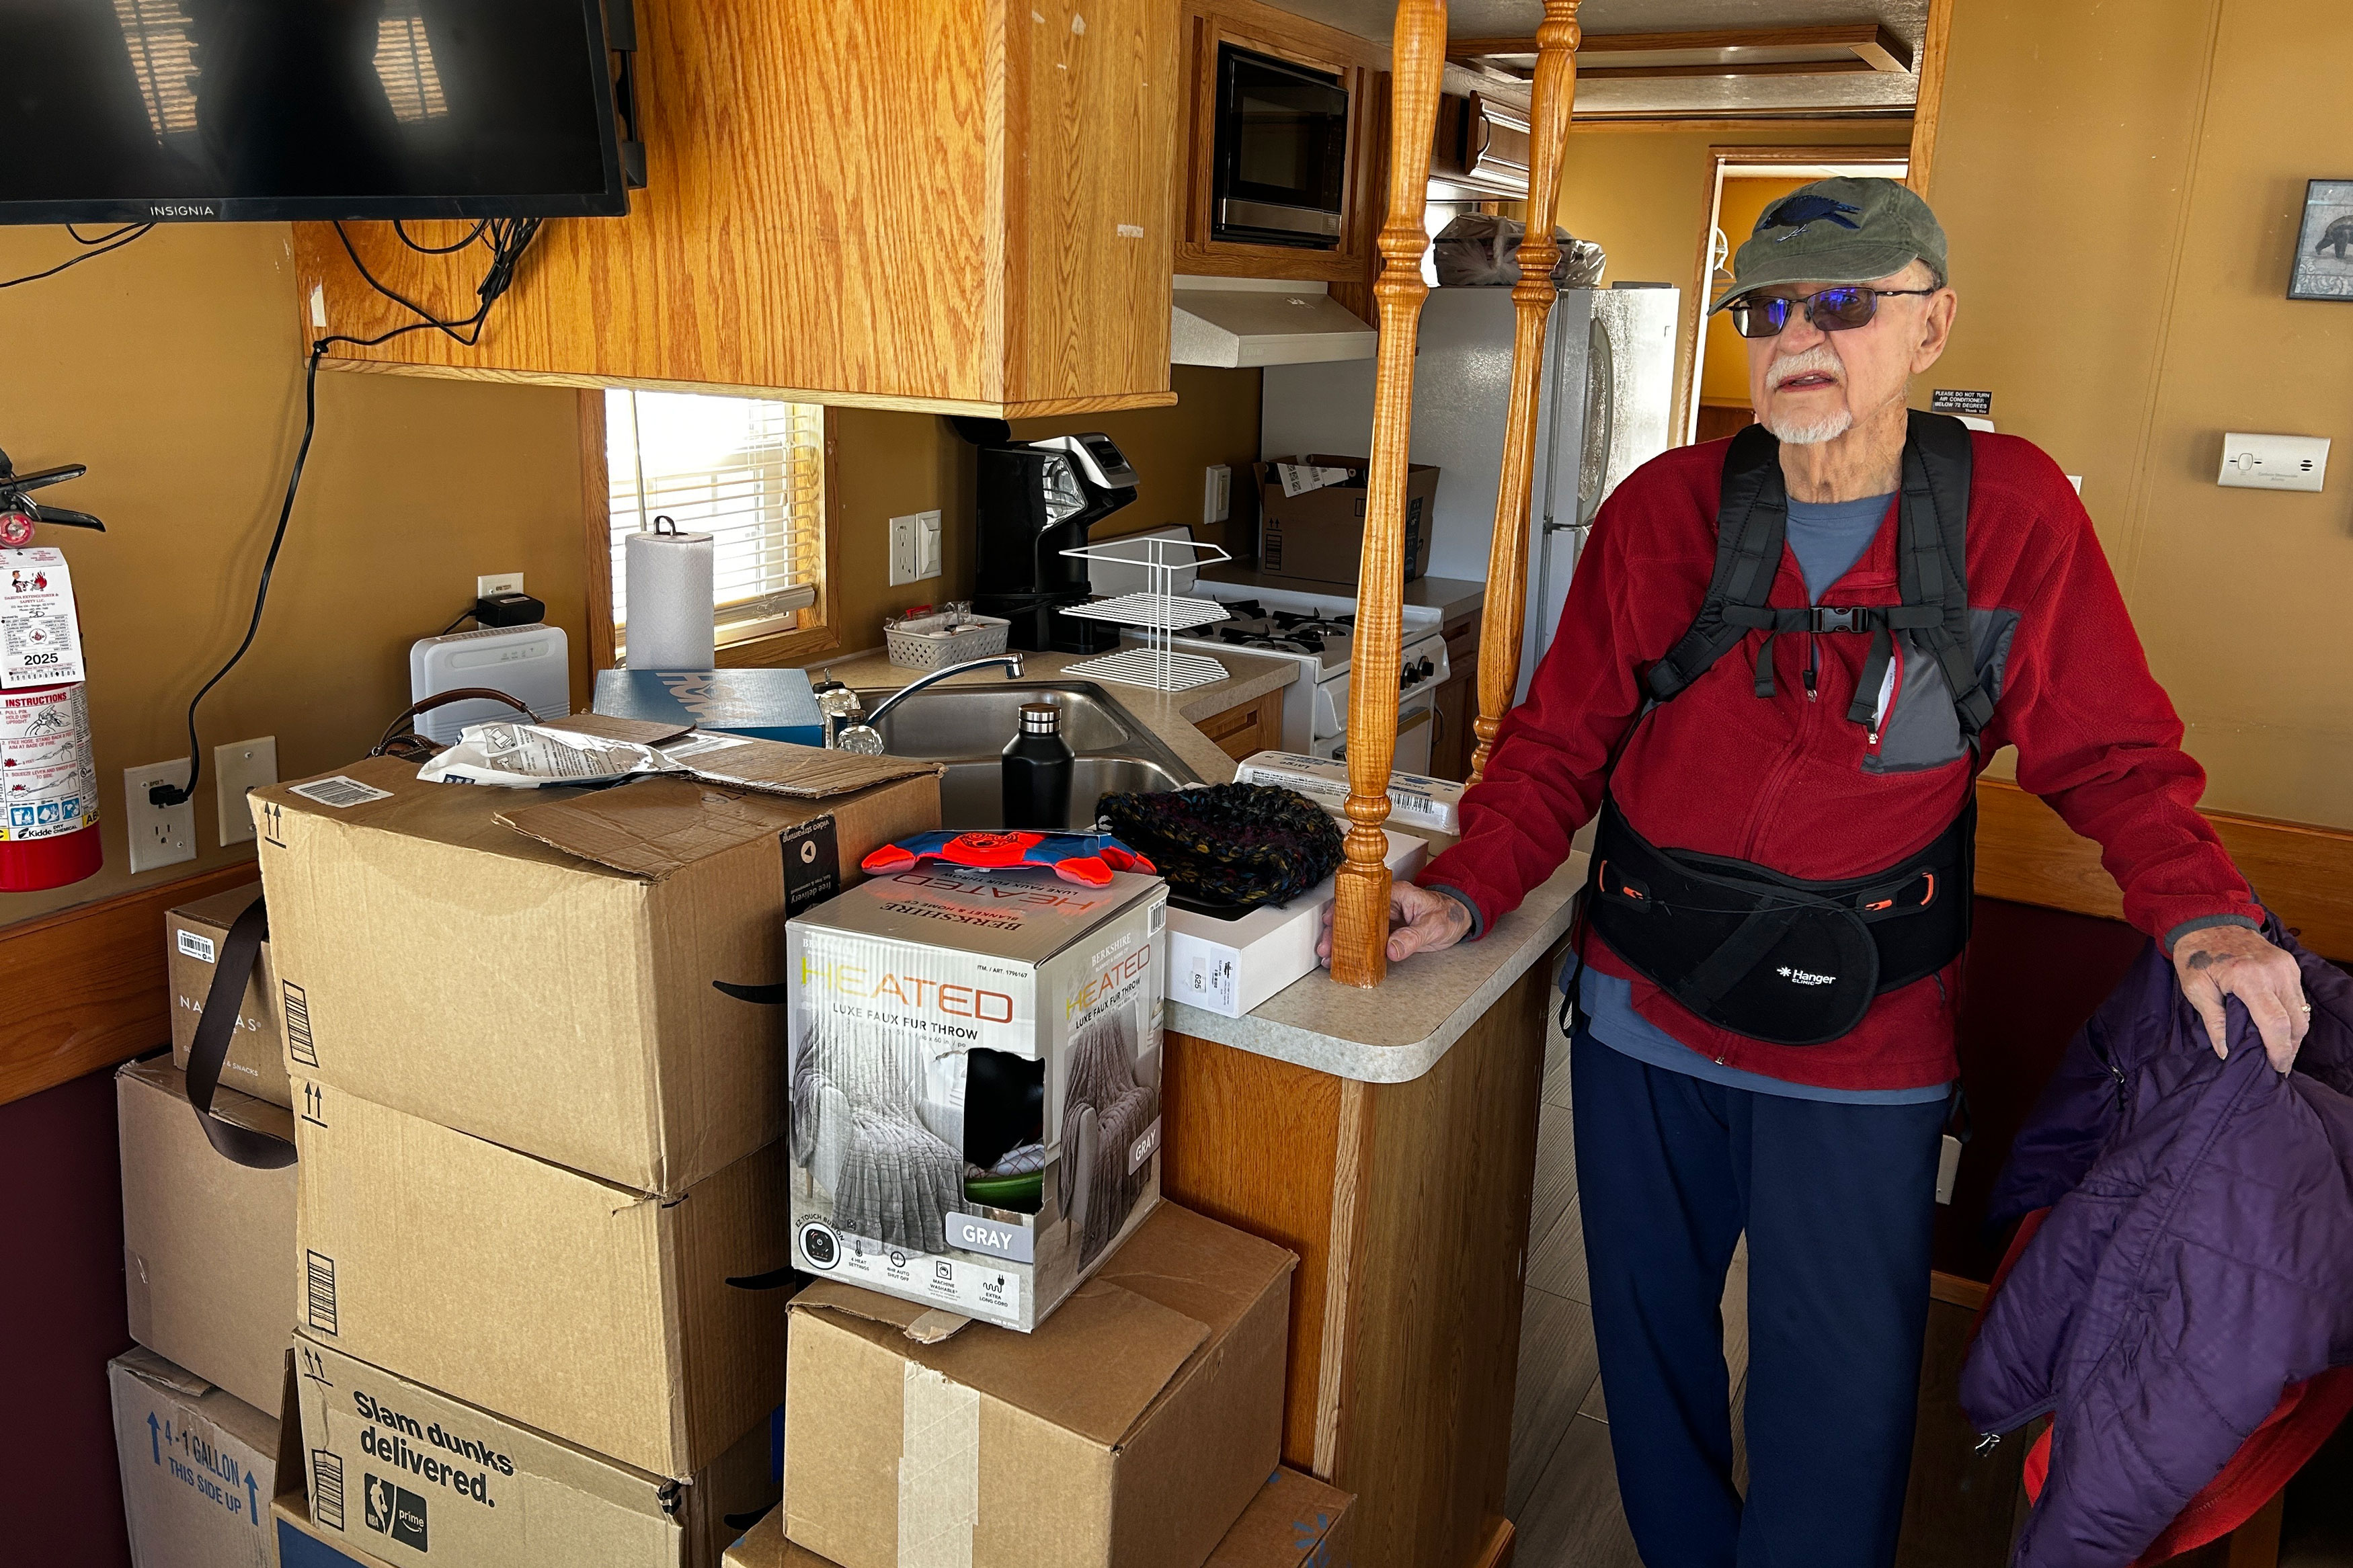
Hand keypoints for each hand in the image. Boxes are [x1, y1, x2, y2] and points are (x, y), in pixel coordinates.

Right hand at [1317, 881, 1474, 967]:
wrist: (1460, 919)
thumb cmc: (1448, 914)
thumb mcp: (1433, 926)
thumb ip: (1412, 938)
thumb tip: (1391, 950)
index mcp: (1395, 894)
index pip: (1363, 898)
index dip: (1344, 908)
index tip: (1330, 921)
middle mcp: (1386, 905)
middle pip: (1355, 915)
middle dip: (1337, 931)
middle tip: (1326, 947)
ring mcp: (1385, 919)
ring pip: (1357, 929)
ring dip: (1342, 942)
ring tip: (1329, 957)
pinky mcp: (1387, 932)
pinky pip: (1368, 940)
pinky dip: (1355, 950)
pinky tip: (1344, 960)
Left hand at [2172, 923, 2307, 1071]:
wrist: (2207, 920)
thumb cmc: (2196, 954)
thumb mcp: (2195, 988)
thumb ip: (2213, 1022)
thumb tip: (2227, 1052)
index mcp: (2249, 977)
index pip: (2275, 1022)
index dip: (2278, 1049)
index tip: (2275, 1067)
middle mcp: (2274, 971)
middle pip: (2296, 1021)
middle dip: (2290, 1047)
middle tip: (2278, 1067)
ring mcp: (2286, 967)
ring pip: (2302, 1012)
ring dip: (2294, 1035)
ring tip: (2280, 1052)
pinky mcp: (2290, 965)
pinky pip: (2298, 999)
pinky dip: (2293, 1017)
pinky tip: (2281, 1031)